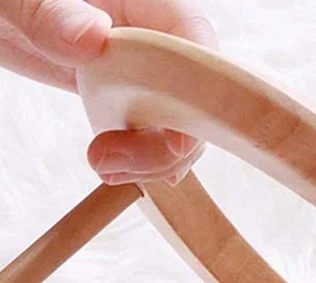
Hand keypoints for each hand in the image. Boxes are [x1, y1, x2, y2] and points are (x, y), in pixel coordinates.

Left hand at [0, 0, 216, 184]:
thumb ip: (53, 13)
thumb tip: (95, 37)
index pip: (194, 41)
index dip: (199, 93)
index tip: (177, 140)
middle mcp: (150, 34)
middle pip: (195, 96)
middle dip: (170, 141)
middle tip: (114, 161)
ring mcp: (142, 70)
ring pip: (179, 123)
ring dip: (153, 159)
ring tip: (104, 167)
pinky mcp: (127, 97)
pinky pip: (153, 133)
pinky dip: (141, 160)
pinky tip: (117, 170)